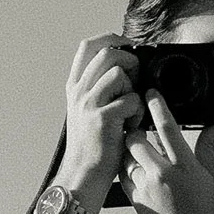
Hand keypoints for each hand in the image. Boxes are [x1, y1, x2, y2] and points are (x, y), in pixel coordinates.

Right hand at [60, 35, 142, 199]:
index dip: (111, 38)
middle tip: (136, 81)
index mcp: (75, 87)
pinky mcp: (102, 119)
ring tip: (132, 109)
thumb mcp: (87, 111)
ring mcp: (88, 104)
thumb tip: (125, 67)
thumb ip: (99, 88)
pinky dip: (138, 112)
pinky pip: (131, 99)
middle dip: (130, 61)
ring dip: (134, 89)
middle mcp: (78, 91)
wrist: (83, 174)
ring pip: (119, 73)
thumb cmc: (92, 145)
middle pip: (107, 52)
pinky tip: (132, 126)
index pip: (88, 45)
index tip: (127, 46)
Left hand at [119, 93, 213, 213]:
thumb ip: (208, 147)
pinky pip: (122, 175)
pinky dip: (125, 167)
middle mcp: (162, 174)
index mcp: (184, 165)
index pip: (166, 126)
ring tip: (136, 147)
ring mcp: (145, 188)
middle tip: (138, 125)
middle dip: (135, 129)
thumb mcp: (211, 176)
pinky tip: (134, 167)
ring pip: (125, 156)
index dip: (156, 104)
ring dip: (128, 149)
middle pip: (135, 138)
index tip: (150, 92)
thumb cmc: (207, 210)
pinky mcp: (134, 201)